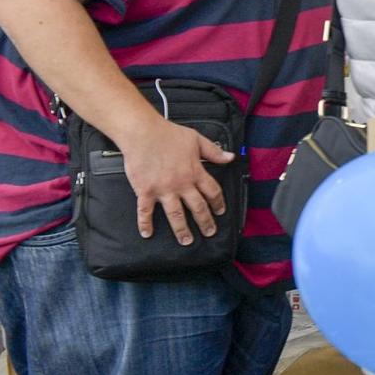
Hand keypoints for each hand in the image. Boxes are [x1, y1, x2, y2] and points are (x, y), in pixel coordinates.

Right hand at [117, 115, 234, 245]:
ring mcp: (163, 189)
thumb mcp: (197, 140)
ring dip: (182, 229)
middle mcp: (182, 184)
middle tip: (209, 232)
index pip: (212, 192)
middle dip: (205, 222)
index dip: (218, 203)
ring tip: (187, 241)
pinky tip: (147, 234)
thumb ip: (214, 151)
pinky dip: (145, 223)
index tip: (220, 211)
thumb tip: (230, 157)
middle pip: (198, 207)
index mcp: (196, 172)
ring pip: (176, 214)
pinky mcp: (145, 191)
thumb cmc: (168, 134)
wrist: (143, 133)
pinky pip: (145, 211)